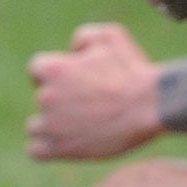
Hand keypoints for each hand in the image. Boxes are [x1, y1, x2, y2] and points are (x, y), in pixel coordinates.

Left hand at [26, 22, 161, 160]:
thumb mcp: (109, 35)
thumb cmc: (132, 70)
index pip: (36, 70)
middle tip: (89, 105)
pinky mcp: (61, 149)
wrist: (151, 106)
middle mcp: (46, 97)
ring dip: (52, 126)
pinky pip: (36, 151)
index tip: (73, 81)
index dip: (54, 74)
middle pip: (41, 98)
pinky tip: (68, 143)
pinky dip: (48, 148)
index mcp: (54, 70)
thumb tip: (72, 51)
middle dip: (60, 101)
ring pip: (35, 126)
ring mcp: (52, 125)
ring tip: (81, 126)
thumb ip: (83, 36)